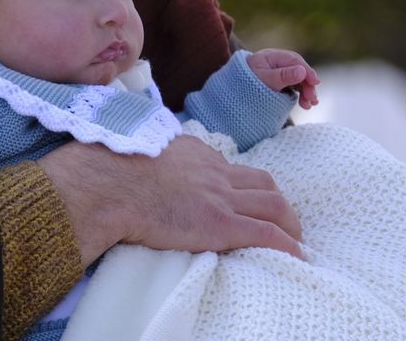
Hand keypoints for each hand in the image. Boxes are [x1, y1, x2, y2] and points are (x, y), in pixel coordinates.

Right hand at [41, 134, 303, 265]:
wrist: (106, 184)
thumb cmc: (106, 169)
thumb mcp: (132, 149)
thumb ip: (146, 157)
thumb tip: (132, 163)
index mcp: (192, 153)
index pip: (230, 167)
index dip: (244, 184)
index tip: (246, 199)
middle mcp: (213, 171)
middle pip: (262, 182)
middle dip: (278, 201)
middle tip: (284, 220)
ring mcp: (219, 196)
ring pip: (272, 205)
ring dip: (289, 222)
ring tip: (295, 239)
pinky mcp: (220, 223)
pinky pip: (266, 234)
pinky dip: (287, 244)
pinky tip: (299, 256)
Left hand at [247, 49, 320, 108]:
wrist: (231, 94)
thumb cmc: (246, 84)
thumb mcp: (265, 80)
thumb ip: (283, 76)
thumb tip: (302, 71)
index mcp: (271, 56)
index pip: (294, 60)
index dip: (307, 71)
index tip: (315, 83)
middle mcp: (276, 62)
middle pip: (298, 70)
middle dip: (308, 84)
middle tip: (313, 99)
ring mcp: (277, 72)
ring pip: (297, 79)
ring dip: (306, 91)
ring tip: (310, 104)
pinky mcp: (277, 82)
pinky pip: (292, 86)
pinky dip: (299, 94)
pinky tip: (304, 104)